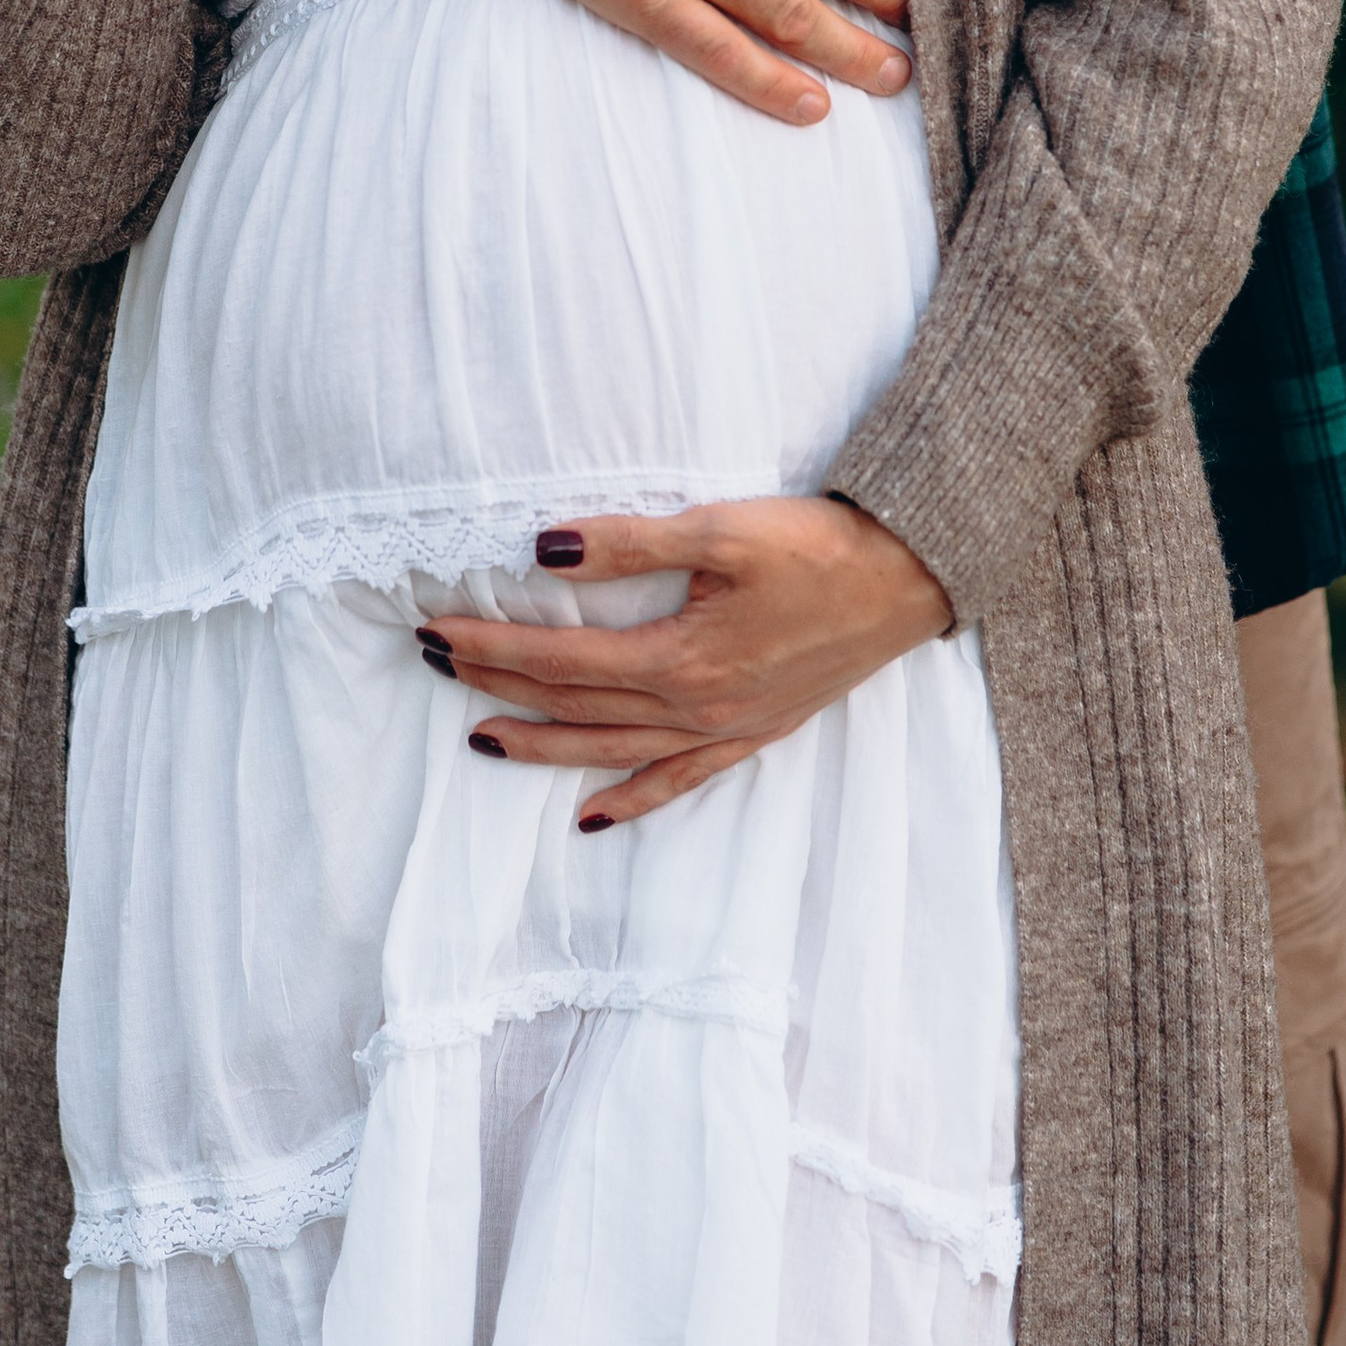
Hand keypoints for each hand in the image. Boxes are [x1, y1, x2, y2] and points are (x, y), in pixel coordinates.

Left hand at [418, 498, 955, 825]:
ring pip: (613, 750)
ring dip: (543, 746)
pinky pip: (680, 779)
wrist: (911, 577)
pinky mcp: (756, 733)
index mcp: (682, 660)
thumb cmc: (821, 546)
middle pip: (574, 705)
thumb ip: (628, 544)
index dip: (491, 646)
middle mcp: (696, 709)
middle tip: (434, 663)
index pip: (559, 659)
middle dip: (497, 685)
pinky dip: (632, 799)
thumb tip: (542, 549)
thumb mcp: (721, 528)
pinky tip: (592, 817)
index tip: (435, 629)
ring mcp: (727, 730)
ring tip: (482, 739)